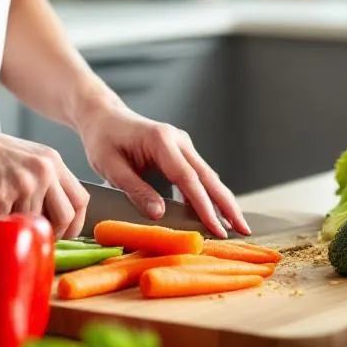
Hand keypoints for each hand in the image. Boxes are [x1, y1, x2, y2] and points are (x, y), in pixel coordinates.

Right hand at [0, 122, 89, 237]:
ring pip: (34, 223)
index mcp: (51, 161)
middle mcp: (43, 170)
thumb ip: (41, 182)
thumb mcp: (21, 159)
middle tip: (32, 234)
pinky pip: (8, 224)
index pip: (80, 199)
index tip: (64, 233)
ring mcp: (24, 183)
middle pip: (66, 216)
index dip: (75, 223)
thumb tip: (52, 217)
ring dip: (18, 226)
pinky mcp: (2, 195)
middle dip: (53, 233)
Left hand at [77, 104, 249, 237]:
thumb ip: (135, 190)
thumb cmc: (103, 140)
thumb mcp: (110, 166)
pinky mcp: (182, 153)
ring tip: (237, 226)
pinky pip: (200, 176)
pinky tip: (218, 214)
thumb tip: (159, 214)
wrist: (104, 117)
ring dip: (223, 201)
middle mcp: (179, 141)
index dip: (204, 206)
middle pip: (209, 177)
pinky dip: (210, 195)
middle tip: (244, 229)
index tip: (217, 228)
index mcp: (161, 141)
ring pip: (209, 177)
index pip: (188, 179)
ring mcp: (183, 145)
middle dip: (227, 205)